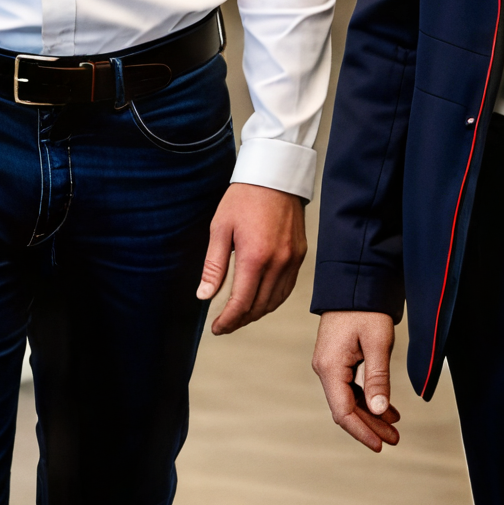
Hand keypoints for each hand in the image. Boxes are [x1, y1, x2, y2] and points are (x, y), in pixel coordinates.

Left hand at [197, 182, 306, 333]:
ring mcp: (292, 260)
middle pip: (259, 307)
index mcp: (254, 257)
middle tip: (224, 324)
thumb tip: (204, 297)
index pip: (241, 303)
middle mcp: (278, 263)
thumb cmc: (243, 199)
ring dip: (256, 313)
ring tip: (239, 315)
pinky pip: (287, 288)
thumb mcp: (220, 229)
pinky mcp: (299, 256)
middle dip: (240, 320)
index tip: (216, 328)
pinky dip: (272, 300)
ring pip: (275, 301)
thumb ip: (213, 266)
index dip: (227, 320)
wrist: (274, 176)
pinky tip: (259, 299)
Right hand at [311, 310, 402, 450]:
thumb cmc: (365, 309)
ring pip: (349, 399)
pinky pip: (351, 386)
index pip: (343, 411)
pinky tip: (386, 407)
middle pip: (346, 409)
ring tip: (394, 426)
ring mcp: (330, 364)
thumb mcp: (377, 344)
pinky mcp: (338, 359)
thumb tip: (378, 411)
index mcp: (330, 367)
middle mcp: (325, 368)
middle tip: (395, 439)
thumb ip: (377, 379)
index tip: (381, 445)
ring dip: (371, 414)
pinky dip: (368, 399)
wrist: (354, 282)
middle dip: (370, 426)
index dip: (363, 431)